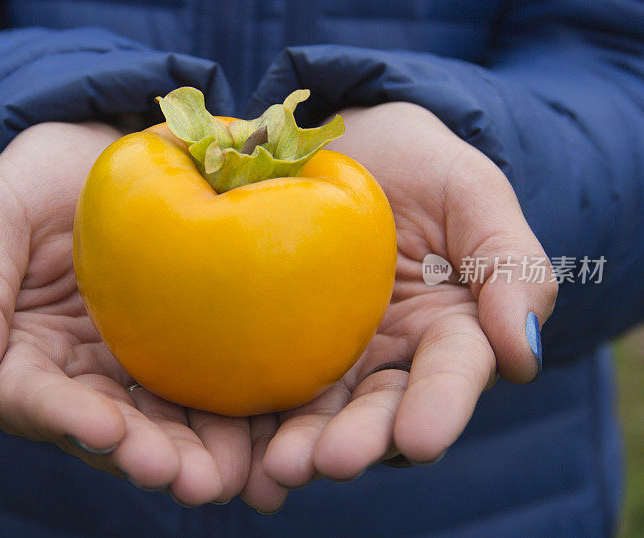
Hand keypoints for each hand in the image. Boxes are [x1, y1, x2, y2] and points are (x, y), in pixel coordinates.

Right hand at [0, 122, 249, 505]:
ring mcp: (138, 365)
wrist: (103, 155)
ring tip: (232, 473)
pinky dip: (234, 415)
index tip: (106, 431)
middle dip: (148, 455)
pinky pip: (207, 386)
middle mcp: (83, 374)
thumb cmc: (36, 182)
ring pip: (164, 421)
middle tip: (192, 479)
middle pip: (110, 427)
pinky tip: (264, 438)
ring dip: (198, 453)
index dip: (67, 420)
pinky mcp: (185, 348)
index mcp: (24, 355)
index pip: (37, 400)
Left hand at [240, 103, 556, 511]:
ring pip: (323, 411)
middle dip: (359, 439)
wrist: (348, 148)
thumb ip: (511, 266)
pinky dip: (257, 422)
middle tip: (330, 461)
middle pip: (381, 409)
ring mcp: (335, 357)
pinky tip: (238, 450)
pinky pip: (270, 385)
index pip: (450, 374)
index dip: (439, 407)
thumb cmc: (420, 166)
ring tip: (279, 466)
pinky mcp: (282, 347)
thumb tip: (524, 354)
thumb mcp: (473, 194)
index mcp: (451, 330)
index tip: (420, 439)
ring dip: (303, 444)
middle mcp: (394, 357)